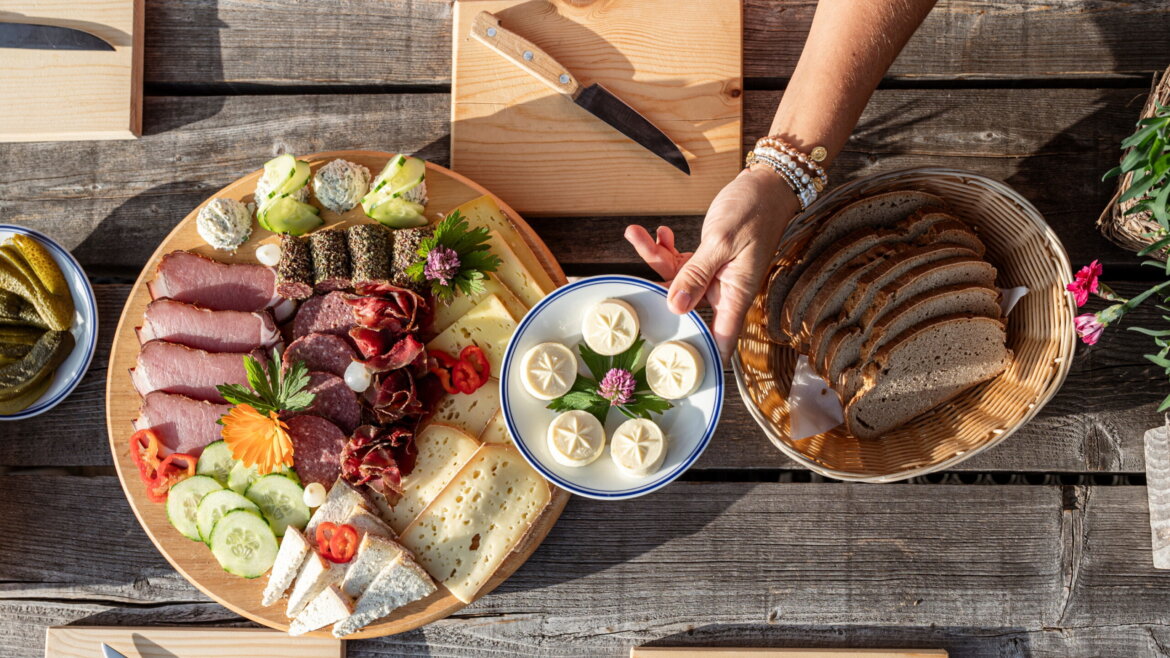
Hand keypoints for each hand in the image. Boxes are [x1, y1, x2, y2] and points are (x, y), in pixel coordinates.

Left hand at [625, 166, 799, 360]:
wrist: (765, 185)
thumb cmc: (754, 210)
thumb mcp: (721, 241)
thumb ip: (696, 274)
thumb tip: (675, 307)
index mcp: (735, 293)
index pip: (721, 339)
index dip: (701, 355)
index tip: (674, 365)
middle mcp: (723, 290)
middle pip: (684, 307)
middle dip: (656, 291)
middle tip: (632, 279)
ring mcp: (713, 275)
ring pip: (676, 280)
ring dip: (654, 258)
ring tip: (638, 234)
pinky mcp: (706, 260)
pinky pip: (679, 263)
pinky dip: (665, 248)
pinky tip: (659, 233)